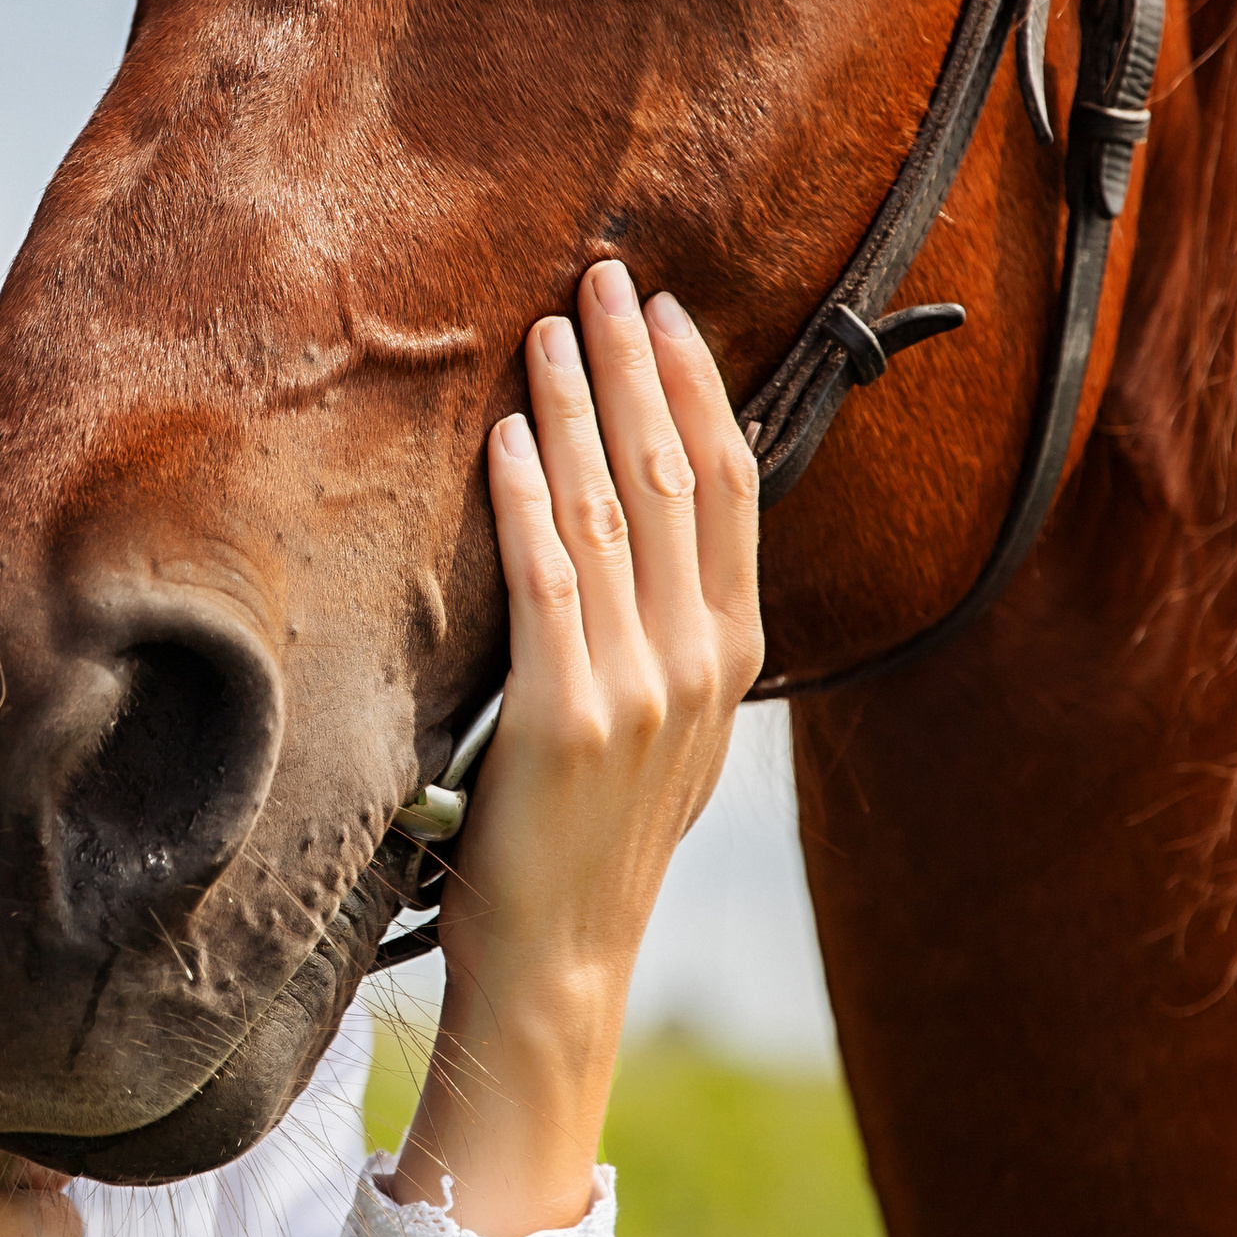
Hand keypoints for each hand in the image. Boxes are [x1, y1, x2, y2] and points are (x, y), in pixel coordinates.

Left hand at [386, 261, 762, 1236]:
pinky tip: (509, 436)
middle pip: (679, 476)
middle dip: (640, 367)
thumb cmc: (589, 838)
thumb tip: (640, 527)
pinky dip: (529, 500)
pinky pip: (548, 583)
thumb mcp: (662, 729)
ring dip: (579, 408)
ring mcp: (638, 690)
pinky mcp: (563, 719)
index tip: (665, 313)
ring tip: (546, 329)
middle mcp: (698, 662)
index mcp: (728, 655)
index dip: (699, 390)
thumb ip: (666, 633)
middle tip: (603, 276)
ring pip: (614, 513)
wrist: (560, 960)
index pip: (728, 490)